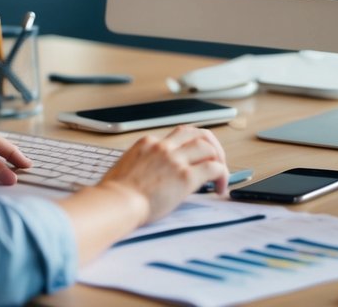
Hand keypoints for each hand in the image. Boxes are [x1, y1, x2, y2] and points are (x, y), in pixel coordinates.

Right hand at [97, 126, 227, 223]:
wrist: (116, 203)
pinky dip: (223, 176)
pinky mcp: (185, 176)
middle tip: (216, 159)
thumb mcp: (126, 168)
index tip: (196, 157)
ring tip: (221, 175)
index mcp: (148, 143)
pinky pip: (214, 168)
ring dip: (219, 158)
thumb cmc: (115, 194)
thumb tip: (149, 173)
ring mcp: (175, 160)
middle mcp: (163, 147)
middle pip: (196, 133)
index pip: (178, 136)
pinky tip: (220, 188)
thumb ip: (141, 164)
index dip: (191, 146)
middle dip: (211, 144)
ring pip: (208, 146)